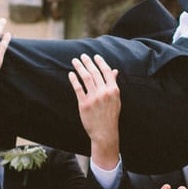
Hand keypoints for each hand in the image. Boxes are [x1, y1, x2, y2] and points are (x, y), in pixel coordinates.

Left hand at [69, 53, 120, 170]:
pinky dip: (74, 79)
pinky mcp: (84, 104)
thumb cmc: (110, 116)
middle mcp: (104, 92)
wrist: (105, 132)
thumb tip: (114, 71)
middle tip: (82, 56)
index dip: (100, 62)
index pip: (107, 72)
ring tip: (75, 61)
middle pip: (95, 72)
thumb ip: (113, 84)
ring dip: (80, 67)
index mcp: (114, 90)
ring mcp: (94, 98)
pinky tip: (71, 74)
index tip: (95, 56)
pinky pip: (78, 88)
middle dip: (88, 62)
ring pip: (86, 78)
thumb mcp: (116, 100)